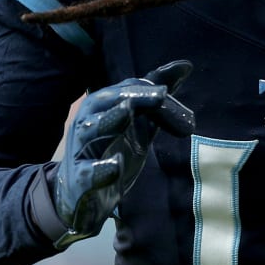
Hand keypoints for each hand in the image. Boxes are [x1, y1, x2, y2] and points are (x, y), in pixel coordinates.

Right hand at [49, 60, 194, 246]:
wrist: (81, 199)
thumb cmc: (110, 153)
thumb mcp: (138, 126)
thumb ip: (157, 99)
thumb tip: (185, 65)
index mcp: (101, 109)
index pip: (122, 91)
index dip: (146, 90)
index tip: (169, 92)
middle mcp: (87, 125)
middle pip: (103, 103)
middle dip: (131, 96)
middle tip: (160, 95)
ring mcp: (81, 152)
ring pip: (90, 131)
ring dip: (109, 121)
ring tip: (128, 113)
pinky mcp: (79, 181)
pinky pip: (87, 173)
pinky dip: (99, 170)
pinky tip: (116, 166)